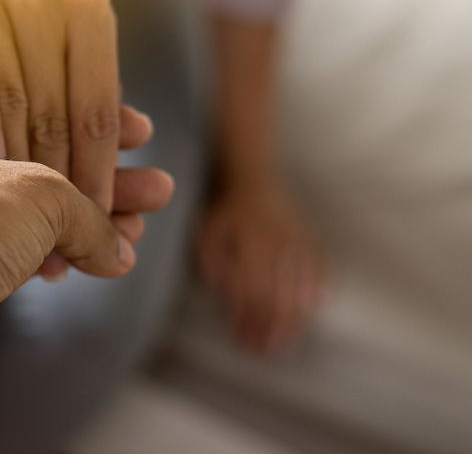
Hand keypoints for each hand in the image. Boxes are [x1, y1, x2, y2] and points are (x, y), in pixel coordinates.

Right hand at [0, 0, 119, 214]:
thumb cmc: (37, 35)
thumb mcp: (76, 57)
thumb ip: (99, 106)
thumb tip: (146, 157)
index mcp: (89, 10)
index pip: (97, 106)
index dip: (99, 167)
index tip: (96, 214)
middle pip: (54, 106)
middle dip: (57, 173)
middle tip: (56, 223)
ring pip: (10, 91)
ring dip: (15, 154)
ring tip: (20, 201)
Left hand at [0, 59, 173, 333]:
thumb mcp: (40, 193)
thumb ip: (86, 210)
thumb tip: (114, 245)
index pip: (23, 86)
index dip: (84, 108)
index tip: (129, 127)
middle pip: (33, 146)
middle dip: (101, 173)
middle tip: (151, 184)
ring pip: (25, 196)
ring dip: (88, 215)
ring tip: (143, 224)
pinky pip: (9, 236)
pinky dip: (53, 245)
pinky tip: (103, 258)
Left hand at [198, 180, 324, 353]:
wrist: (254, 177)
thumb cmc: (225, 212)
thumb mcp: (208, 232)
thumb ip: (213, 263)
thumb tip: (228, 294)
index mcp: (250, 241)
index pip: (251, 290)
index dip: (247, 319)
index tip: (241, 338)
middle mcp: (278, 243)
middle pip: (278, 296)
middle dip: (270, 328)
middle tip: (263, 350)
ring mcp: (299, 241)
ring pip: (300, 287)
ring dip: (292, 320)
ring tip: (283, 342)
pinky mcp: (311, 239)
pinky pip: (320, 271)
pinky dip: (316, 293)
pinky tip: (309, 312)